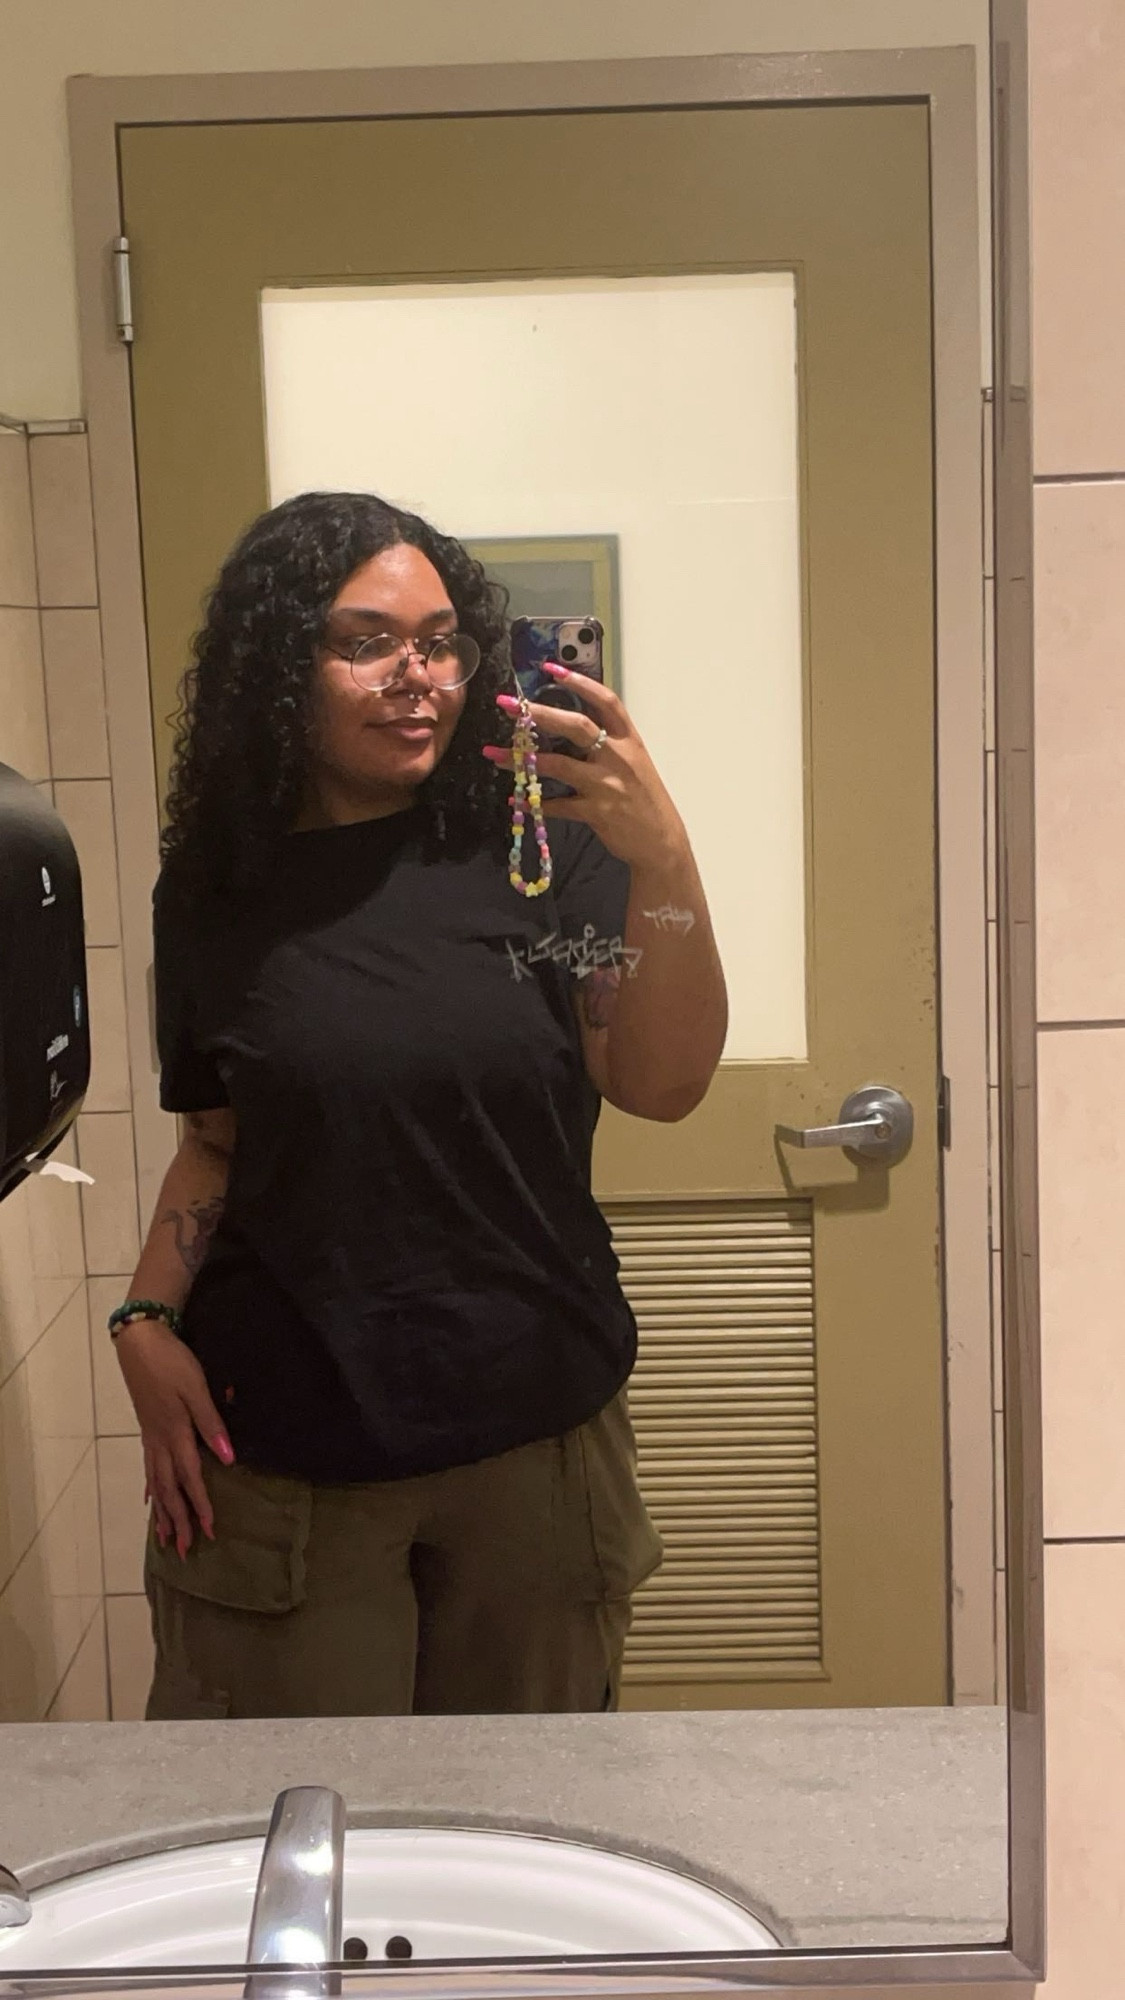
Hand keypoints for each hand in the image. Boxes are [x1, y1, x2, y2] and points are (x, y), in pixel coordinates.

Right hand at [114, 1319, 234, 1557]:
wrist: (140, 1341)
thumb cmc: (172, 1363)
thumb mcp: (196, 1389)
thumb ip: (211, 1423)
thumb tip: (227, 1459)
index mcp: (175, 1433)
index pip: (190, 1478)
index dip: (200, 1505)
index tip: (210, 1531)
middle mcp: (160, 1441)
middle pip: (169, 1489)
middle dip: (179, 1520)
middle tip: (185, 1550)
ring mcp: (151, 1436)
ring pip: (157, 1482)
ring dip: (163, 1511)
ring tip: (166, 1537)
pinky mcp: (147, 1428)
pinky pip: (148, 1467)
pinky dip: (151, 1487)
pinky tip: (150, 1499)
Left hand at [486, 668, 686, 870]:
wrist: (661, 840)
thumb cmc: (644, 799)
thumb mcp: (633, 763)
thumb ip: (606, 744)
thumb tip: (568, 727)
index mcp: (628, 740)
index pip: (606, 702)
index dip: (580, 683)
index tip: (551, 670)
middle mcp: (618, 757)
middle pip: (577, 726)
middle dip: (539, 714)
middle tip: (509, 705)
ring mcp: (607, 785)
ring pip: (558, 765)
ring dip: (522, 760)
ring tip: (494, 754)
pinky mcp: (596, 812)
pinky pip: (558, 805)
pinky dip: (535, 802)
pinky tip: (517, 800)